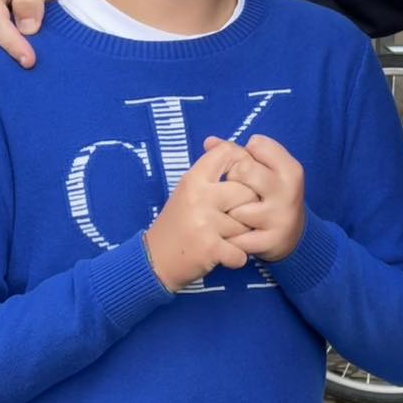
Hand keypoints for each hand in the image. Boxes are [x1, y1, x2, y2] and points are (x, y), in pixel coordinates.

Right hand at [143, 139, 259, 289]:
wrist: (153, 261)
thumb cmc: (176, 222)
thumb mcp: (187, 190)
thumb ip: (208, 171)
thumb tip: (218, 142)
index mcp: (193, 179)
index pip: (228, 153)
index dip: (243, 161)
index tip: (241, 178)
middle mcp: (199, 196)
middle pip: (247, 190)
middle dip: (248, 206)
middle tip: (236, 217)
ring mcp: (205, 222)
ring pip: (246, 223)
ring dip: (242, 234)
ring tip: (226, 237)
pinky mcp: (210, 248)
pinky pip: (241, 250)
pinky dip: (237, 257)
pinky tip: (226, 254)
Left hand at [203, 134, 304, 261]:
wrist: (291, 236)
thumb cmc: (270, 195)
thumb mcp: (265, 171)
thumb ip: (238, 152)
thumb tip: (209, 141)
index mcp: (290, 170)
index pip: (256, 145)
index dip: (241, 155)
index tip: (243, 168)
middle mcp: (288, 192)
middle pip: (243, 170)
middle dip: (231, 179)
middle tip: (233, 191)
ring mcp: (280, 217)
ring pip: (236, 205)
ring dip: (227, 211)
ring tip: (231, 214)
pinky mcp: (270, 241)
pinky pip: (236, 235)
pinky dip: (227, 236)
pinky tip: (229, 234)